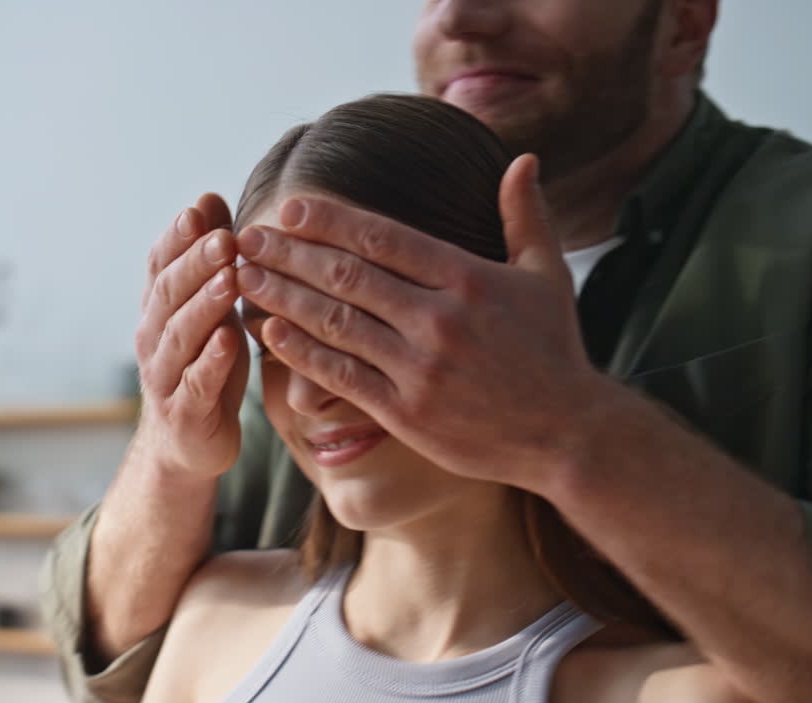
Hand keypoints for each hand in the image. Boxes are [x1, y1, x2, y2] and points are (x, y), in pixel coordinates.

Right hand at [133, 193, 249, 481]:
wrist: (188, 445)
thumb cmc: (206, 366)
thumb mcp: (211, 309)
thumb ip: (209, 259)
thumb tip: (209, 197)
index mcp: (160, 310)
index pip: (161, 265)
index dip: (178, 238)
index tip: (200, 209)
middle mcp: (154, 338)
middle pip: (170, 294)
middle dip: (196, 263)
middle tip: (224, 237)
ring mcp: (167, 376)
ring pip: (181, 335)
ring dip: (205, 304)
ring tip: (229, 278)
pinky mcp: (187, 412)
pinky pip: (197, 383)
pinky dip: (211, 361)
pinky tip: (228, 340)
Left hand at [234, 154, 598, 487]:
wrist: (569, 435)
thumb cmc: (555, 350)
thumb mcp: (549, 274)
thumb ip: (526, 214)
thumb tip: (522, 158)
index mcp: (468, 278)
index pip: (383, 238)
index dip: (329, 221)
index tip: (288, 208)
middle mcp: (439, 319)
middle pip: (347, 276)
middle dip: (289, 253)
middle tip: (244, 238)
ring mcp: (420, 368)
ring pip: (335, 323)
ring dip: (282, 297)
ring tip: (242, 277)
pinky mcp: (406, 412)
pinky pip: (341, 376)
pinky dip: (301, 354)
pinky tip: (268, 334)